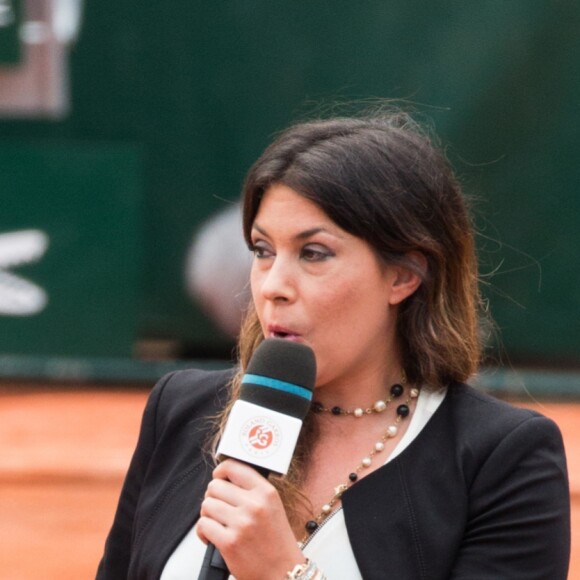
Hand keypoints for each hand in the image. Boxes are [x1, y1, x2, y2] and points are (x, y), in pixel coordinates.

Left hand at [196, 459, 304, 579]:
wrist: (284, 573)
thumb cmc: (277, 542)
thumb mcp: (273, 506)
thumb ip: (252, 490)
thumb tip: (225, 480)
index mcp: (266, 492)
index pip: (233, 467)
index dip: (220, 471)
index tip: (218, 477)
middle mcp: (254, 504)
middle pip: (215, 486)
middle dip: (213, 497)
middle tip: (219, 508)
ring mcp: (242, 523)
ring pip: (206, 505)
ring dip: (208, 515)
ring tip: (217, 523)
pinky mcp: (230, 543)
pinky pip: (203, 526)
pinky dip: (203, 532)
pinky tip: (212, 536)